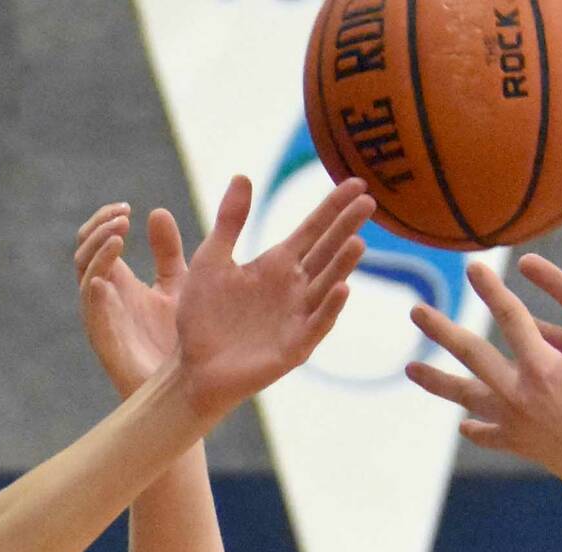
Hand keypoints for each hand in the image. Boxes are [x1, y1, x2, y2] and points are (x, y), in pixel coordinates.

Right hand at [74, 201, 187, 399]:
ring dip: (97, 253)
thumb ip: (167, 252)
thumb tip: (155, 212)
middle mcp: (104, 296)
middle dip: (98, 230)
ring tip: (119, 235)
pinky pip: (91, 314)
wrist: (187, 386)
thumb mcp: (178, 284)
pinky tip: (106, 276)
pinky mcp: (106, 342)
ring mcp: (102, 318)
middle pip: (84, 253)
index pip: (97, 241)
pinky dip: (94, 292)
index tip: (127, 207)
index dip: (104, 220)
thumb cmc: (178, 339)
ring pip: (84, 277)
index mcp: (118, 280)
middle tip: (123, 217)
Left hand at [169, 176, 372, 420]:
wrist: (191, 367)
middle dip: (346, 227)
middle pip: (327, 251)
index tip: (358, 182)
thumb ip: (229, 222)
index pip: (313, 229)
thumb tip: (243, 175)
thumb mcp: (211, 261)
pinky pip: (316, 324)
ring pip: (327, 285)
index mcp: (276, 264)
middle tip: (370, 201)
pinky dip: (330, 308)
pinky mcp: (294, 346)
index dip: (333, 206)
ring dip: (343, 265)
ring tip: (358, 241)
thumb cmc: (201, 316)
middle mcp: (294, 287)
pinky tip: (342, 288)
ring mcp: (297, 316)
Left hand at [407, 263, 561, 490]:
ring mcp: (512, 420)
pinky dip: (476, 428)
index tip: (474, 267)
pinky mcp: (517, 443)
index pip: (512, 319)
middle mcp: (517, 392)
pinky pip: (488, 434)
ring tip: (409, 369)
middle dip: (442, 330)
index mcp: (542, 368)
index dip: (493, 291)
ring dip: (437, 381)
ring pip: (466, 395)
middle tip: (415, 310)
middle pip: (471, 354)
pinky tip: (465, 424)